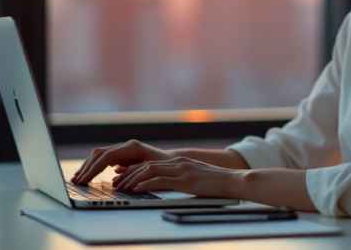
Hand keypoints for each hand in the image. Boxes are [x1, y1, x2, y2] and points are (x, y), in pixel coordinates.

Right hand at [72, 140, 172, 184]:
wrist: (172, 161)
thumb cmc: (164, 166)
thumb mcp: (151, 170)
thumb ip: (133, 173)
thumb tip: (115, 179)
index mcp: (132, 147)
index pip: (106, 157)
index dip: (93, 169)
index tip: (84, 180)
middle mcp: (126, 146)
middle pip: (99, 154)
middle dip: (86, 168)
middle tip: (76, 181)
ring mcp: (123, 149)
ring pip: (99, 155)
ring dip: (88, 167)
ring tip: (77, 179)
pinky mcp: (122, 155)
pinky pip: (104, 159)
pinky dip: (94, 167)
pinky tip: (87, 175)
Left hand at [112, 157, 243, 198]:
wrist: (234, 181)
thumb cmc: (218, 184)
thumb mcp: (197, 178)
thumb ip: (182, 179)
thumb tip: (169, 186)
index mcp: (181, 162)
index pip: (151, 164)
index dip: (134, 171)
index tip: (123, 178)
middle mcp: (179, 163)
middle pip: (147, 166)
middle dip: (128, 175)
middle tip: (116, 183)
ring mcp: (182, 170)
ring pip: (150, 171)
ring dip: (133, 179)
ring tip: (122, 187)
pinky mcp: (185, 180)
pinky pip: (161, 181)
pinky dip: (146, 184)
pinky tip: (137, 189)